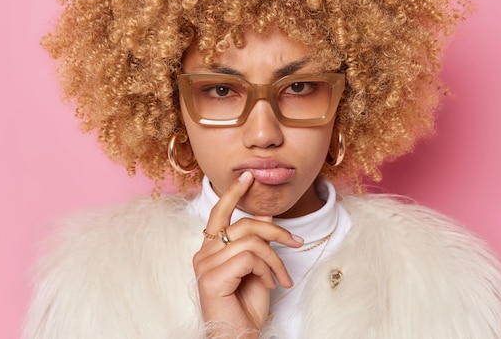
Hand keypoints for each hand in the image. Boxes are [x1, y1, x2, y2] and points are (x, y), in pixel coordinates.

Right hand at [193, 171, 303, 337]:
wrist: (239, 337)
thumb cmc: (246, 308)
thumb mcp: (258, 268)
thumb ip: (257, 241)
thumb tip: (265, 213)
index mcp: (210, 249)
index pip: (219, 213)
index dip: (233, 192)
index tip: (249, 176)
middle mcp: (203, 254)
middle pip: (244, 224)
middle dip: (276, 230)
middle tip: (297, 242)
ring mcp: (205, 265)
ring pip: (251, 241)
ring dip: (275, 259)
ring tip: (279, 278)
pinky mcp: (212, 277)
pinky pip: (250, 257)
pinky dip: (268, 269)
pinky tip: (269, 284)